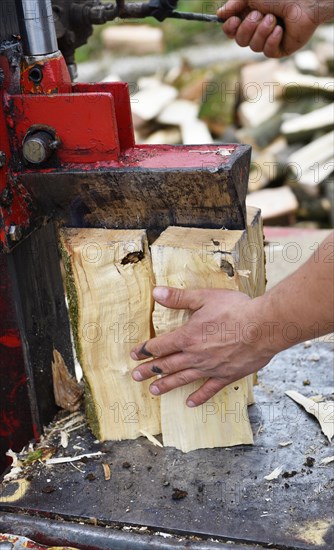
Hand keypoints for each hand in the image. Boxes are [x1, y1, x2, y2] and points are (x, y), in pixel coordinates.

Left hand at [131, 287, 273, 406]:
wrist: (264, 327)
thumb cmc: (236, 310)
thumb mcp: (204, 297)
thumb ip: (179, 297)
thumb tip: (156, 292)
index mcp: (187, 337)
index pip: (159, 346)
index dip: (145, 350)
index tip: (134, 354)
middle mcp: (195, 356)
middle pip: (166, 365)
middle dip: (149, 371)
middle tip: (135, 376)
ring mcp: (210, 368)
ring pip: (182, 379)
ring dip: (166, 385)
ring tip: (153, 391)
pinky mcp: (226, 375)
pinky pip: (209, 389)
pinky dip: (198, 397)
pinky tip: (190, 402)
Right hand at [218, 0, 328, 56]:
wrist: (304, 1)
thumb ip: (235, 4)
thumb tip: (219, 15)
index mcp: (250, 17)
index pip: (232, 31)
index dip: (230, 29)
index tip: (234, 20)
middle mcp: (258, 30)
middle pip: (240, 41)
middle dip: (248, 28)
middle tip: (260, 14)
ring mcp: (269, 41)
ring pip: (253, 47)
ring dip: (262, 31)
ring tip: (274, 19)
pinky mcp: (280, 50)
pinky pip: (267, 52)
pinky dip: (272, 40)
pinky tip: (280, 29)